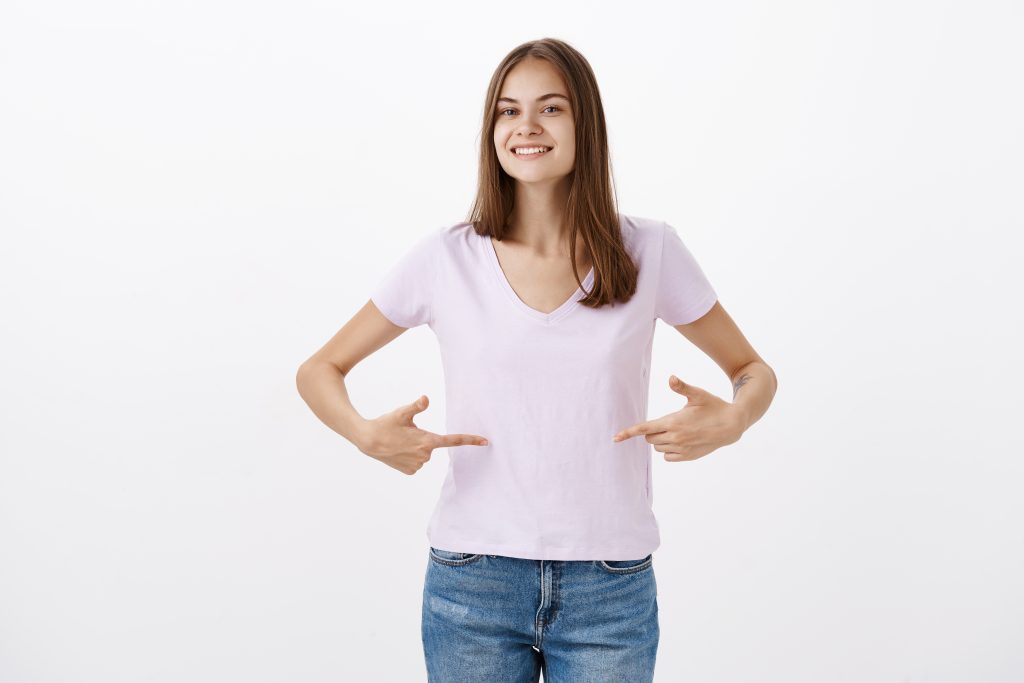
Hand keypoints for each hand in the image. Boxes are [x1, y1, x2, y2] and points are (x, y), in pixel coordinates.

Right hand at [358, 395, 488, 474]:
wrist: (367, 441)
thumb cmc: (386, 424)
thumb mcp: (402, 412)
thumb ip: (417, 406)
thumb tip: (426, 398)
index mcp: (428, 440)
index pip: (453, 440)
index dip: (470, 440)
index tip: (485, 442)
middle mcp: (426, 455)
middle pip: (432, 444)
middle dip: (422, 437)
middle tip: (404, 432)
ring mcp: (418, 465)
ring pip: (423, 453)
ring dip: (415, 447)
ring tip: (398, 441)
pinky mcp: (410, 471)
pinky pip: (416, 462)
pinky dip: (409, 456)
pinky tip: (397, 451)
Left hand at [611, 375, 744, 460]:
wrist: (731, 425)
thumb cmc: (713, 406)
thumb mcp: (698, 394)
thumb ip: (682, 387)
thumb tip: (671, 378)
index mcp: (673, 421)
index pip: (644, 428)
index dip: (628, 432)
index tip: (615, 437)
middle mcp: (675, 437)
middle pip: (649, 438)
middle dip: (652, 431)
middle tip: (667, 422)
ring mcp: (681, 449)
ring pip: (658, 448)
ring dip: (660, 440)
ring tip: (676, 430)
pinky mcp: (688, 456)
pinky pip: (668, 457)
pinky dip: (669, 451)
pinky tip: (680, 441)